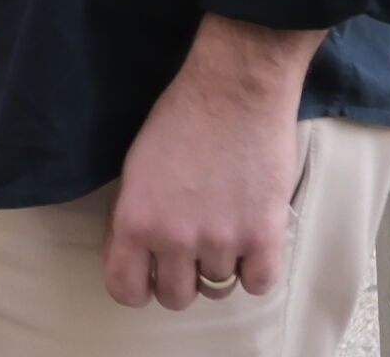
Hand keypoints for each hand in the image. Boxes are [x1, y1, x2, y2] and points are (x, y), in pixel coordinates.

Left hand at [104, 14, 324, 308]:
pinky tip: (250, 241)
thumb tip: (136, 255)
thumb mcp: (135, 168)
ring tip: (221, 226)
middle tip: (188, 249)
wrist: (232, 92)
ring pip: (218, 288)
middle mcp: (174, 238)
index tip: (147, 273)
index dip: (136, 285)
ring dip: (219, 266)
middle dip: (179, 278)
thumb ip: (134, 217)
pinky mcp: (264, 236)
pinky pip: (258, 284)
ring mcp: (221, 241)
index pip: (126, 290)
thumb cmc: (178, 119)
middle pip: (176, 298)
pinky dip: (256, 269)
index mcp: (134, 220)